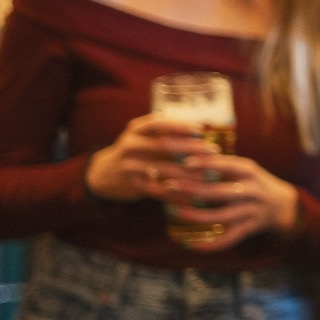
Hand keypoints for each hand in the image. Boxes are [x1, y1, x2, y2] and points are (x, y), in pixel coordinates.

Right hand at [85, 116, 215, 202]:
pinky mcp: (133, 185)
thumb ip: (167, 133)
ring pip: (164, 169)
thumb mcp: (145, 137)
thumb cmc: (137, 151)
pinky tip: (195, 195)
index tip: (200, 130)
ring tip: (210, 174)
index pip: (159, 123)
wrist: (105, 173)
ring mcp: (130, 166)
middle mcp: (131, 145)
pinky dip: (179, 193)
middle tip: (214, 151)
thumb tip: (202, 132)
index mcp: (136, 129)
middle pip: (164, 145)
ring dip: (190, 173)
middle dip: (191, 148)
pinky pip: (159, 190)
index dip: (180, 126)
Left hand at [157, 154, 300, 251]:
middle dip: (190, 189)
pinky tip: (192, 245)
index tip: (182, 163)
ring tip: (175, 211)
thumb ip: (221, 163)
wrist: (283, 205)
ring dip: (195, 215)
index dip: (203, 164)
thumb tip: (186, 152)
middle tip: (168, 186)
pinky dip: (210, 244)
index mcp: (248, 171)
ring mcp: (251, 211)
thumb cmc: (254, 183)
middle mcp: (250, 190)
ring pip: (220, 216)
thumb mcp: (244, 168)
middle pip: (216, 191)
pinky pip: (229, 239)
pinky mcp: (250, 228)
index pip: (223, 164)